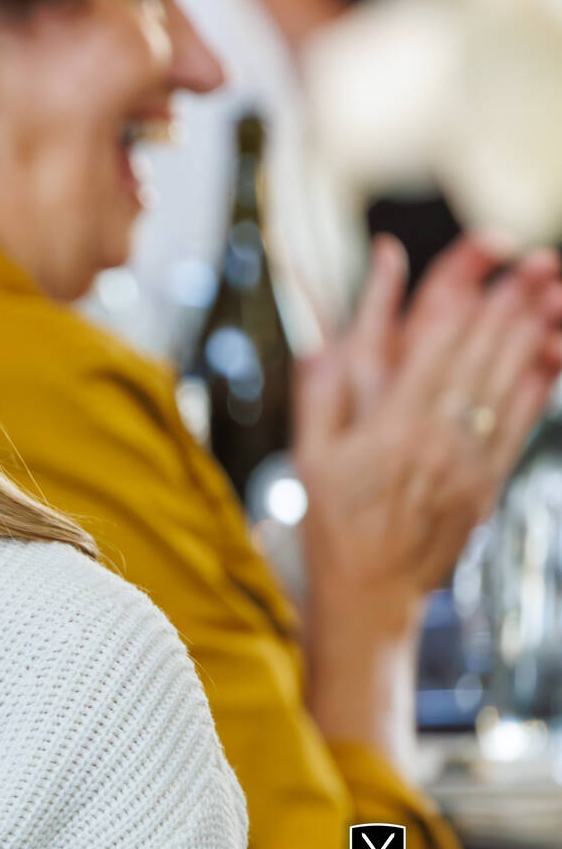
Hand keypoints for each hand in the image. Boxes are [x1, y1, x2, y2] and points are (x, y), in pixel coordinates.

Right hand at [295, 236, 561, 757]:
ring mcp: (472, 462)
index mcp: (391, 429)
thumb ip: (324, 386)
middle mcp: (440, 441)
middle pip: (484, 355)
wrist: (370, 593)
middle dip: (513, 301)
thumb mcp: (310, 452)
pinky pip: (523, 421)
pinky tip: (549, 349)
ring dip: (533, 331)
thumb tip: (323, 339)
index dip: (466, 293)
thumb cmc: (332, 520)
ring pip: (511, 383)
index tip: (486, 255)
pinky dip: (539, 381)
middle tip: (537, 259)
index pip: (437, 345)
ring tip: (550, 289)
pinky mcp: (491, 481)